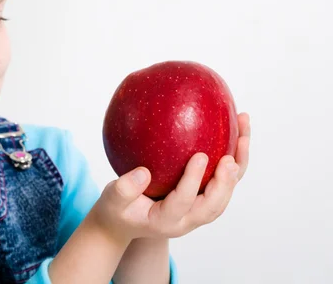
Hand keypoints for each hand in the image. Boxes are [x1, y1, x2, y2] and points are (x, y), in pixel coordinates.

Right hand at [90, 112, 250, 242]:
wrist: (125, 222)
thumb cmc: (117, 209)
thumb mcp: (111, 200)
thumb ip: (124, 189)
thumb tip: (144, 172)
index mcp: (165, 221)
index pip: (184, 203)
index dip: (193, 180)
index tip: (200, 155)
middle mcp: (187, 219)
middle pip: (214, 205)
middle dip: (226, 182)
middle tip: (230, 157)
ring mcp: (197, 211)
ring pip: (224, 193)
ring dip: (238, 165)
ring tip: (243, 133)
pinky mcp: (201, 199)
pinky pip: (222, 181)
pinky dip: (233, 159)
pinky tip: (236, 131)